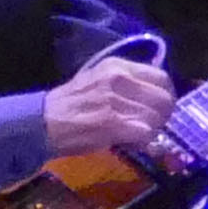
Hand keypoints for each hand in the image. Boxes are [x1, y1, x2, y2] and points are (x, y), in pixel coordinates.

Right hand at [48, 53, 186, 167]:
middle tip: (152, 125)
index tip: (160, 107)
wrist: (41, 122)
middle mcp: (119, 79)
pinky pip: (145, 134)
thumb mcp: (100, 81)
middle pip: (164, 99)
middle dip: (163, 116)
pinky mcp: (112, 124)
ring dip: (152, 131)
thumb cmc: (71, 104)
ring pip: (156, 118)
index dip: (166, 95)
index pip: (162, 78)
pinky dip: (143, 141)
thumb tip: (158, 97)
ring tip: (137, 135)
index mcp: (117, 66)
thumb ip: (129, 84)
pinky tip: (131, 142)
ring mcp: (115, 101)